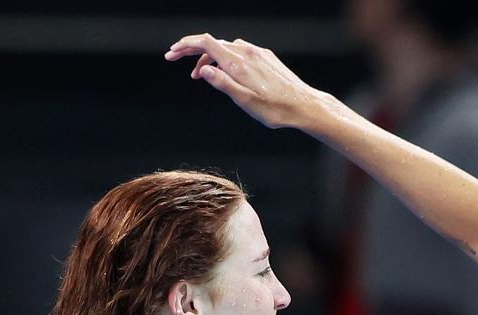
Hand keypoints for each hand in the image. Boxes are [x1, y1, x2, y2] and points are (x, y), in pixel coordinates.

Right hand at [164, 34, 338, 130]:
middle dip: (192, 51)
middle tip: (177, 60)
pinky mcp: (266, 57)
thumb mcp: (245, 101)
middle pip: (213, 43)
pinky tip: (226, 71)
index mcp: (238, 63)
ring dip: (209, 57)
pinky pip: (240, 51)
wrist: (305, 106)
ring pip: (226, 48)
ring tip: (201, 74)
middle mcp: (247, 52)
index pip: (205, 43)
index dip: (185, 45)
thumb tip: (203, 69)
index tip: (172, 54)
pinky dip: (226, 57)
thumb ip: (222, 83)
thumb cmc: (276, 109)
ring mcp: (258, 53)